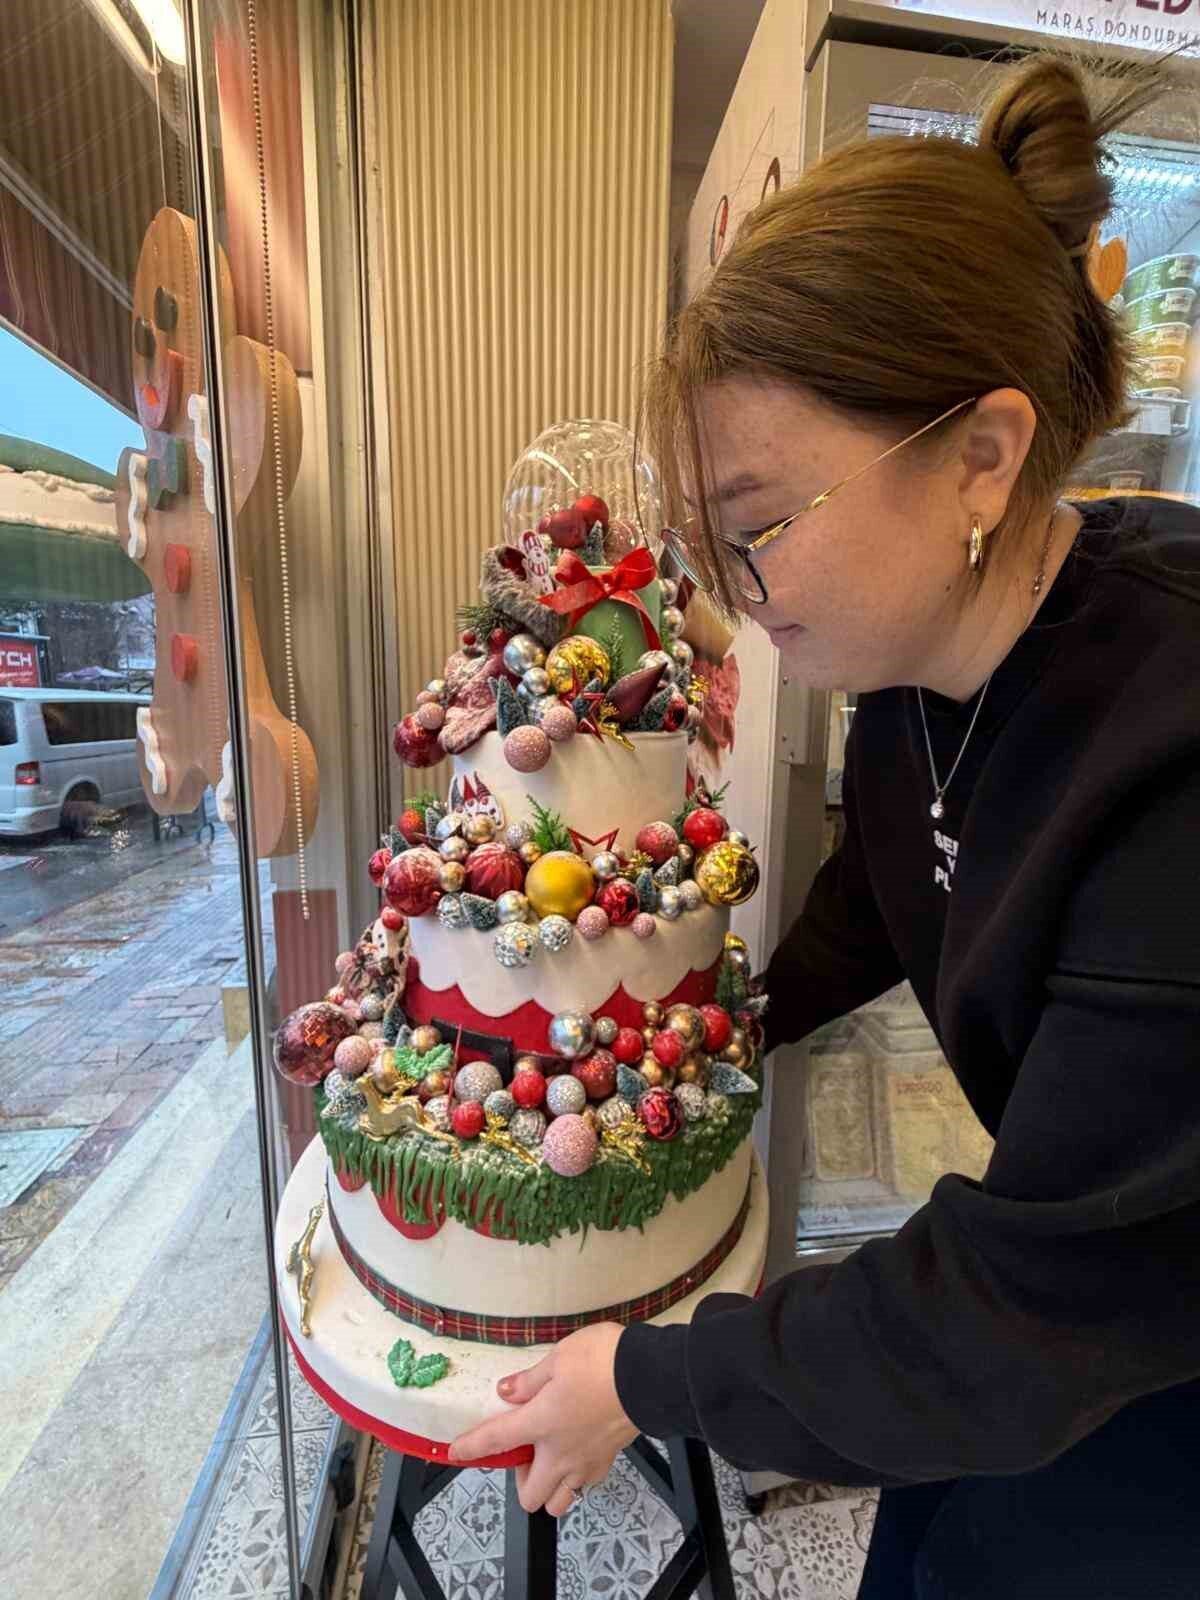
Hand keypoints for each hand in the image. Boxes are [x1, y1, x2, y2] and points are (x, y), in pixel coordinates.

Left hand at [448, 1322, 639, 1516]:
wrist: (648, 1376)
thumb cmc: (601, 1362)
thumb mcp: (558, 1358)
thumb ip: (529, 1380)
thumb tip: (506, 1391)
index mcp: (541, 1424)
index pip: (496, 1441)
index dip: (471, 1448)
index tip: (455, 1452)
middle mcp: (561, 1454)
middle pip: (530, 1495)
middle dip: (520, 1481)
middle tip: (525, 1450)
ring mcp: (587, 1463)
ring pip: (560, 1500)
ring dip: (550, 1487)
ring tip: (552, 1457)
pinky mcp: (609, 1460)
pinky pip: (585, 1484)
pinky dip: (577, 1476)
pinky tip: (578, 1450)